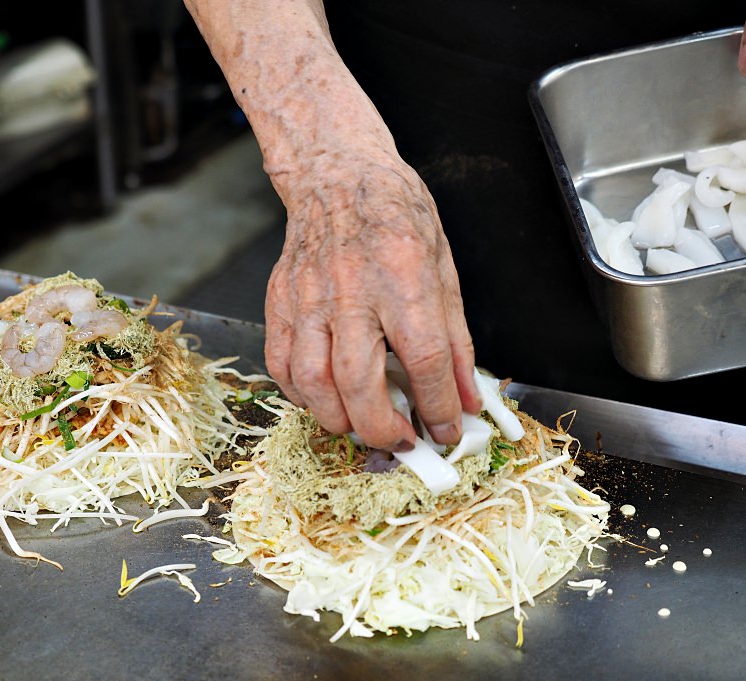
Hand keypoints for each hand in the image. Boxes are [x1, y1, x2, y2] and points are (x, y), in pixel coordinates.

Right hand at [265, 153, 480, 450]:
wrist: (338, 176)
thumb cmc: (395, 216)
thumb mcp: (443, 271)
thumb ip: (455, 342)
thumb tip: (465, 399)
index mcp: (403, 278)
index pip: (423, 359)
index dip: (437, 405)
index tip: (444, 428)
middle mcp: (352, 291)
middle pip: (358, 382)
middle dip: (382, 427)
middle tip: (401, 440)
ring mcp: (309, 298)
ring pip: (312, 381)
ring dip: (338, 418)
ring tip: (361, 425)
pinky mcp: (281, 302)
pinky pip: (281, 364)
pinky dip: (300, 395)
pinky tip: (324, 399)